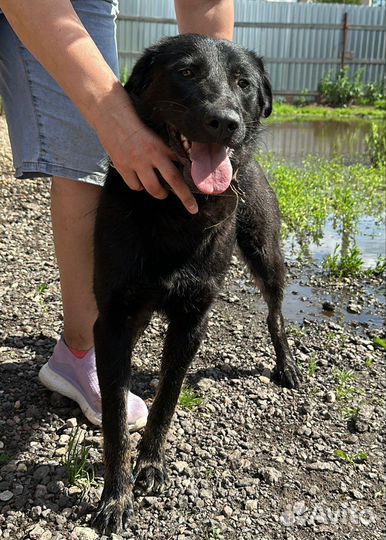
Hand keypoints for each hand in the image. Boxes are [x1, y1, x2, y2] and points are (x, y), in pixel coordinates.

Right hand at [94, 87, 197, 213]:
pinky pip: (135, 186)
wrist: (111, 116)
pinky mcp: (122, 166)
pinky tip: (140, 180)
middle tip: (191, 208)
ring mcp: (135, 162)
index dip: (191, 179)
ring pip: (152, 188)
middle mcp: (150, 155)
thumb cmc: (135, 124)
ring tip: (160, 191)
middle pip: (172, 181)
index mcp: (161, 146)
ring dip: (159, 193)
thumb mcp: (155, 135)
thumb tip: (180, 164)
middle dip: (184, 197)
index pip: (181, 165)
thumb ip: (166, 150)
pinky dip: (139, 186)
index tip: (199, 194)